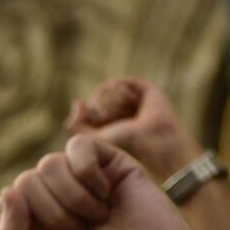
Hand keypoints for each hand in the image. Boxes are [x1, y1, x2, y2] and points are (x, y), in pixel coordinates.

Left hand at [0, 135, 208, 229]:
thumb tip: (7, 190)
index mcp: (37, 224)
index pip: (9, 203)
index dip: (31, 227)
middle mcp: (56, 197)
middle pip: (25, 182)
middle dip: (55, 215)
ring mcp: (82, 177)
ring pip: (48, 164)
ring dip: (74, 199)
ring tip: (100, 218)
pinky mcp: (109, 160)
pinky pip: (77, 145)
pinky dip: (88, 174)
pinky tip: (107, 195)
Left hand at [65, 77, 200, 178]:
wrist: (152, 143)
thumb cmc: (126, 147)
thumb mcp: (94, 140)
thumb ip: (77, 126)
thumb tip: (77, 102)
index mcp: (112, 125)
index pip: (89, 110)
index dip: (89, 113)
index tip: (95, 121)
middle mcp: (122, 112)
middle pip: (96, 99)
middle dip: (100, 109)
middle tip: (112, 120)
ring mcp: (133, 100)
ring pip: (106, 90)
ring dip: (110, 102)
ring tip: (122, 114)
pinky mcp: (143, 89)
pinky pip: (118, 83)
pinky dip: (119, 92)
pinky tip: (128, 102)